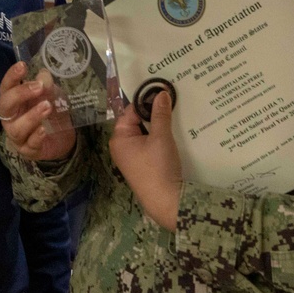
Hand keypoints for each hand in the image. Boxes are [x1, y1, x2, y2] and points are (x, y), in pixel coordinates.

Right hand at [0, 62, 75, 160]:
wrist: (63, 137)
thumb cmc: (51, 111)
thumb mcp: (52, 94)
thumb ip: (47, 85)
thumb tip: (43, 75)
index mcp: (13, 101)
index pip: (6, 87)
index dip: (11, 76)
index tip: (23, 66)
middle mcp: (10, 118)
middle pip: (5, 106)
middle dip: (19, 94)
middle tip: (38, 87)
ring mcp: (17, 136)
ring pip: (16, 128)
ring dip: (31, 116)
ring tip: (47, 107)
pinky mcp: (28, 151)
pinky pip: (29, 145)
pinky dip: (36, 137)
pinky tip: (44, 130)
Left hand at [110, 90, 181, 231]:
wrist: (166, 201)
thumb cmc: (158, 167)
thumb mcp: (161, 137)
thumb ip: (160, 114)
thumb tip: (161, 93)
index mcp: (119, 138)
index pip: (131, 111)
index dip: (146, 101)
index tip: (162, 92)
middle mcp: (121, 147)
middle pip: (136, 122)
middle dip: (153, 113)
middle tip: (170, 100)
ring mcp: (131, 157)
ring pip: (144, 133)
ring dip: (157, 126)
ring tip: (174, 113)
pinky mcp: (142, 165)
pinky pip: (149, 144)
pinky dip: (159, 138)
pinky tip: (172, 132)